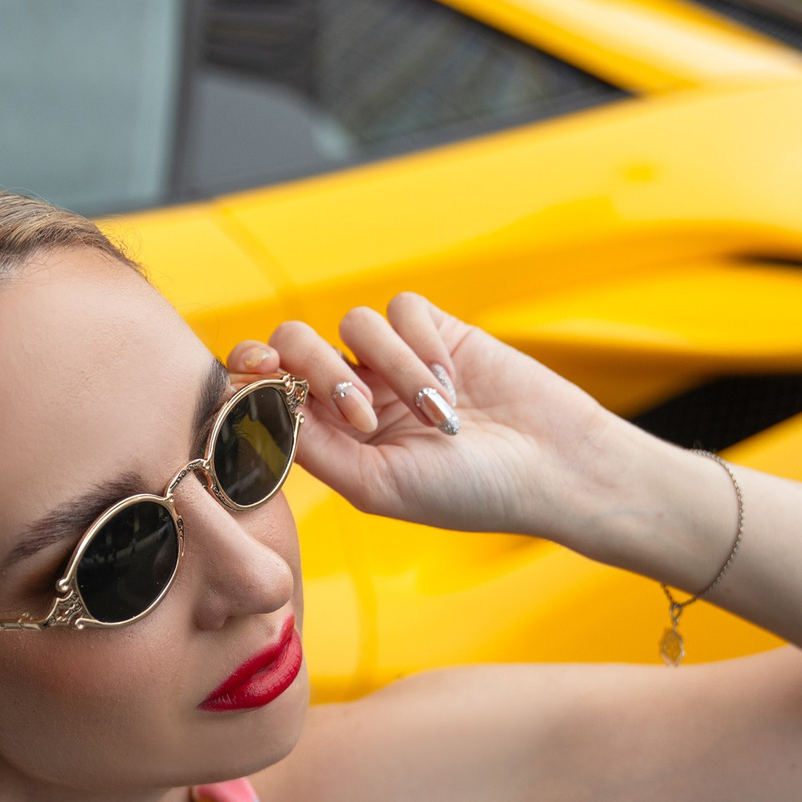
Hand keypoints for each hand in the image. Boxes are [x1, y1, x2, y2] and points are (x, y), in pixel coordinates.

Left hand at [228, 294, 624, 539]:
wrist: (550, 468)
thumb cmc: (466, 493)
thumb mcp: (378, 485)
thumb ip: (315, 447)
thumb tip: (262, 403)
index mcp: (331, 437)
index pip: (269, 388)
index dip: (251, 372)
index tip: (261, 373)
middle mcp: (355, 395)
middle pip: (297, 342)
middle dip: (318, 367)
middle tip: (362, 410)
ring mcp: (394, 361)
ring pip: (355, 324)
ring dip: (394, 368)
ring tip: (437, 414)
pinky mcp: (436, 331)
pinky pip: (401, 308)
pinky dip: (422, 344)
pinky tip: (453, 383)